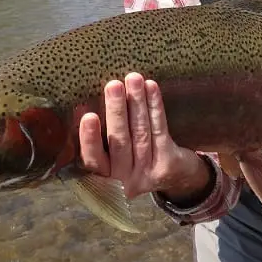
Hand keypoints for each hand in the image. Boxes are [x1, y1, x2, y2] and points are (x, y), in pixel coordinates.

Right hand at [78, 72, 211, 201]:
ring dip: (137, 103)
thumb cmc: (137, 161)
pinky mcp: (167, 164)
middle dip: (117, 111)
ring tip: (133, 79)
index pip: (93, 159)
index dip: (90, 138)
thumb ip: (102, 141)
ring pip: (140, 132)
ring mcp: (148, 173)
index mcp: (106, 177)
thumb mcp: (116, 160)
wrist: (178, 182)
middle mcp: (125, 178)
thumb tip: (84, 104)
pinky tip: (151, 87)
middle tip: (113, 86)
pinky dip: (155, 106)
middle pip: (119, 141)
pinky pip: (159, 130)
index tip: (88, 116)